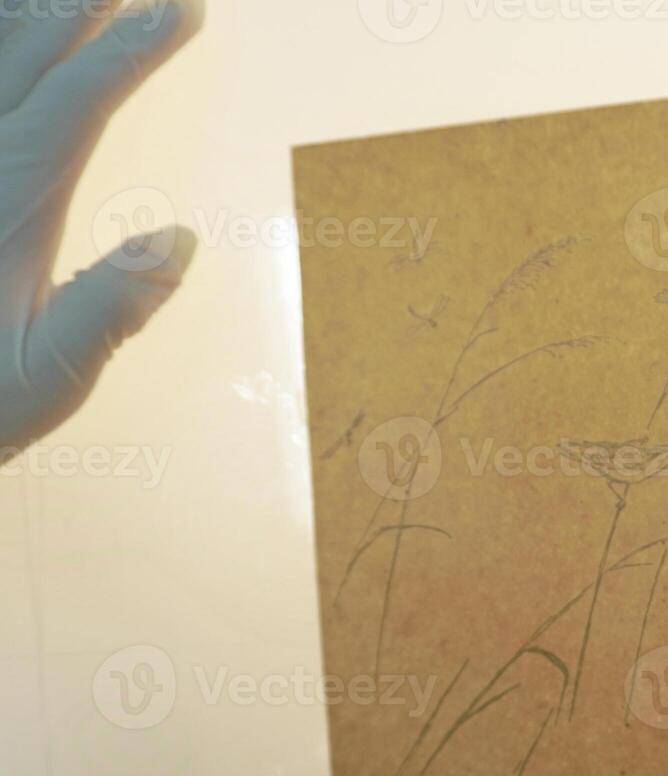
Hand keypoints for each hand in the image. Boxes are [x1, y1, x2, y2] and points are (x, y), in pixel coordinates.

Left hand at [0, 0, 202, 448]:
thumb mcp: (46, 380)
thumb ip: (111, 308)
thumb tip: (179, 236)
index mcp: (8, 207)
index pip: (77, 103)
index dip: (131, 50)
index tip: (182, 10)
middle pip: (24, 60)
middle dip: (81, 11)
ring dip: (24, 25)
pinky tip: (3, 57)